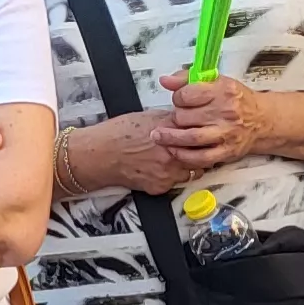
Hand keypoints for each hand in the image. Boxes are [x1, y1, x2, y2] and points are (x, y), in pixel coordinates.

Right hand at [62, 114, 195, 196]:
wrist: (100, 155)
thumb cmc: (119, 133)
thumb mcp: (148, 116)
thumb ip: (170, 120)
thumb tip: (185, 119)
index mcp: (171, 133)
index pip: (200, 136)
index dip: (203, 136)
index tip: (203, 136)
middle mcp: (173, 154)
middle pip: (201, 157)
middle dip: (198, 154)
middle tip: (193, 150)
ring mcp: (167, 173)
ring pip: (190, 173)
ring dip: (186, 167)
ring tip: (172, 160)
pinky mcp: (160, 188)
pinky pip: (174, 184)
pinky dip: (170, 178)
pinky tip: (158, 169)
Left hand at [156, 73, 268, 173]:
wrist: (261, 120)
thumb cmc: (235, 100)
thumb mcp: (216, 82)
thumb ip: (187, 78)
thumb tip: (164, 80)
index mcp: (222, 91)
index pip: (188, 94)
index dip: (177, 97)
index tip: (178, 100)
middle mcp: (225, 112)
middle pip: (186, 116)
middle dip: (175, 118)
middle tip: (175, 118)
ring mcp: (226, 134)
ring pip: (191, 138)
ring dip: (170, 138)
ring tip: (158, 136)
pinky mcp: (227, 152)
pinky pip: (200, 158)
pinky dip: (184, 156)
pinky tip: (174, 150)